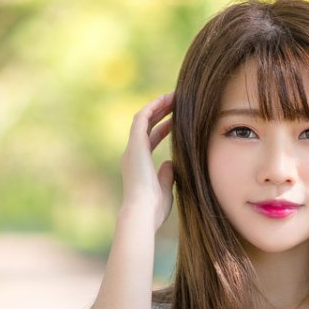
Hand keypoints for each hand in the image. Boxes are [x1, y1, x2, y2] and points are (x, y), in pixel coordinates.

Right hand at [121, 91, 176, 230]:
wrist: (142, 212)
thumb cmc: (154, 207)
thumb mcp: (164, 189)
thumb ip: (166, 175)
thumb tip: (170, 163)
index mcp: (138, 165)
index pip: (150, 140)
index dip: (163, 128)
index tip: (176, 120)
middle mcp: (132, 154)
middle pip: (146, 126)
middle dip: (161, 113)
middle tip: (176, 102)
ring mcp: (132, 148)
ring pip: (143, 118)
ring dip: (158, 106)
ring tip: (173, 96)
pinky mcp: (134, 144)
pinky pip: (142, 118)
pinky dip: (152, 107)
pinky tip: (165, 99)